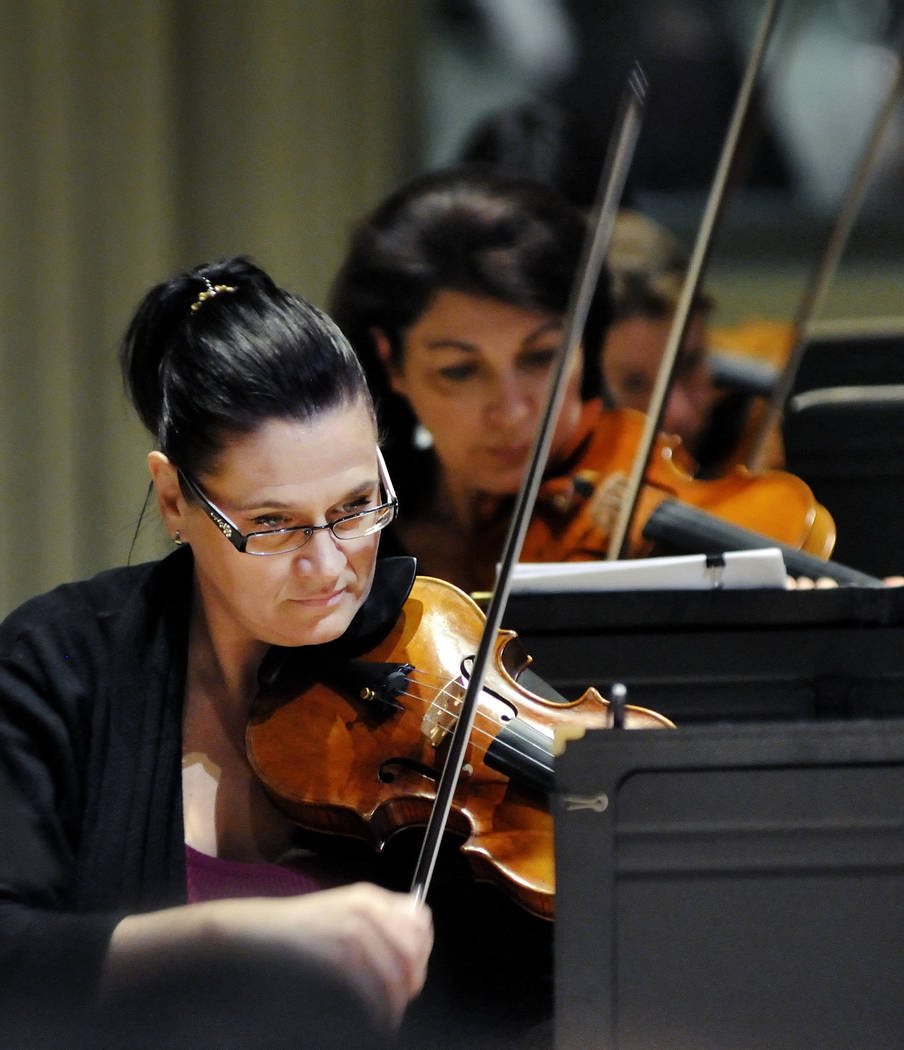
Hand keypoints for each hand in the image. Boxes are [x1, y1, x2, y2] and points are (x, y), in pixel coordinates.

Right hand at [106, 882, 432, 1030]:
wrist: (248, 937)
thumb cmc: (290, 933)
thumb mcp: (337, 913)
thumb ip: (377, 922)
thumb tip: (417, 940)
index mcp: (368, 897)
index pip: (422, 923)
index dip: (420, 953)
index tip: (411, 974)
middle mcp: (366, 911)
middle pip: (415, 954)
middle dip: (410, 981)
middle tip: (396, 1001)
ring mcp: (354, 935)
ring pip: (398, 979)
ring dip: (392, 1004)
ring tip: (378, 1017)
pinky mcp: (339, 960)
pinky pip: (375, 996)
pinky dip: (377, 1016)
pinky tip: (368, 1021)